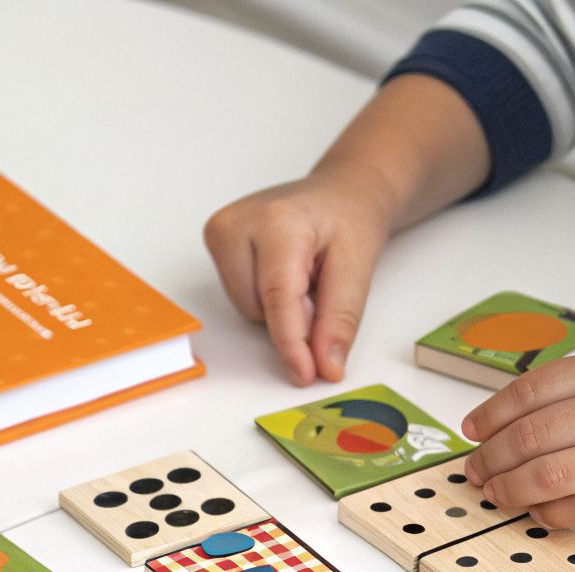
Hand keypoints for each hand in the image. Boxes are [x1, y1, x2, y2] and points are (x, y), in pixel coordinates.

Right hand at [204, 165, 395, 384]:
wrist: (339, 193)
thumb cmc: (348, 221)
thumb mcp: (359, 269)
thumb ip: (340, 319)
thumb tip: (325, 366)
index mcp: (277, 221)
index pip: (278, 297)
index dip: (291, 343)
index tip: (304, 374)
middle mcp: (237, 222)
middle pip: (260, 308)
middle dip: (294, 315)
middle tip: (320, 282)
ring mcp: (220, 231)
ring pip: (247, 308)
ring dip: (279, 305)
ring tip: (303, 272)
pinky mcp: (215, 241)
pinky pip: (240, 297)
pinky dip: (266, 296)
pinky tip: (283, 271)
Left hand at [461, 347, 574, 526]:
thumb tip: (524, 414)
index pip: (532, 391)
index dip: (492, 415)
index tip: (473, 432)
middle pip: (533, 437)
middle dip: (493, 459)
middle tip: (476, 472)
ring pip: (553, 476)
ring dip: (514, 491)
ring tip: (499, 496)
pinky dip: (557, 514)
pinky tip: (542, 514)